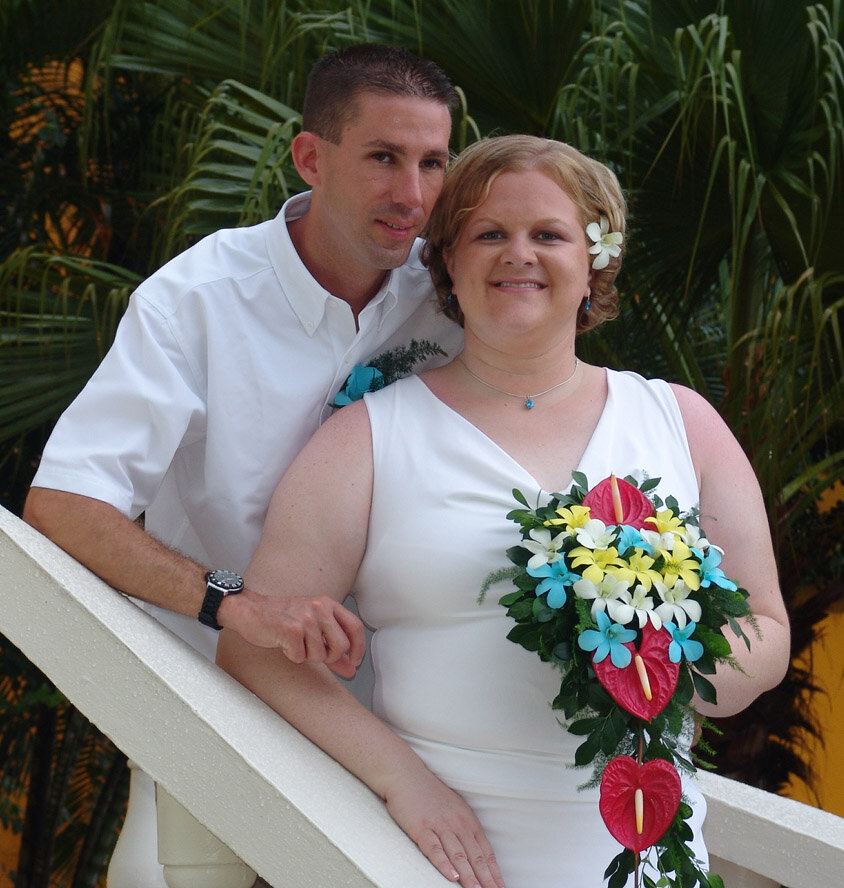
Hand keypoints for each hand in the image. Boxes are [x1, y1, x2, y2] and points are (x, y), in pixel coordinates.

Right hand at [218, 590, 364, 677]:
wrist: (250, 611)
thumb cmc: (281, 618)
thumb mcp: (312, 627)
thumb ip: (333, 647)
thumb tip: (352, 668)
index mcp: (328, 603)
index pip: (355, 627)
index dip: (359, 648)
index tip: (354, 662)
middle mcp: (320, 607)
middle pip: (341, 646)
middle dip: (329, 657)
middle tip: (314, 653)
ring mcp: (306, 618)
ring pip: (321, 655)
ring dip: (307, 656)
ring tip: (295, 643)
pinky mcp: (292, 630)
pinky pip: (301, 657)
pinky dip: (293, 656)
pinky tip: (285, 644)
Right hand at [384, 769, 504, 887]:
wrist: (407, 775)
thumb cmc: (430, 793)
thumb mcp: (454, 808)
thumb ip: (464, 828)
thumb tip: (476, 851)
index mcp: (467, 820)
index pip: (485, 851)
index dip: (494, 872)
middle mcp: (457, 823)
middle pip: (475, 856)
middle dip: (487, 879)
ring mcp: (440, 825)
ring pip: (458, 855)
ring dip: (470, 877)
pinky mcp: (421, 828)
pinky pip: (435, 849)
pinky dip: (444, 864)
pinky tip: (452, 877)